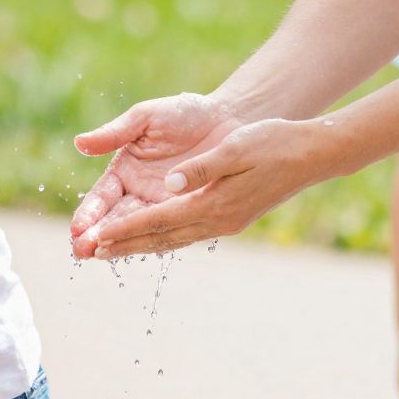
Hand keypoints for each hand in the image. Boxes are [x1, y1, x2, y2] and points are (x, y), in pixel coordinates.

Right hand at [70, 92, 247, 258]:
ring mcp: (163, 206)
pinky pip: (170, 230)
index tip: (77, 227)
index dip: (90, 212)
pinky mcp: (187, 212)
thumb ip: (114, 133)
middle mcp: (139, 193)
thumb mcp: (146, 118)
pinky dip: (154, 240)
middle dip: (97, 236)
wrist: (227, 119)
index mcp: (125, 171)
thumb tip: (79, 143)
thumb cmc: (184, 113)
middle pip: (115, 219)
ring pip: (139, 229)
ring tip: (102, 256)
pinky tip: (139, 250)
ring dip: (121, 243)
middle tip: (82, 251)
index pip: (102, 196)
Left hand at [73, 108, 326, 258]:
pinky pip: (186, 232)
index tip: (96, 237)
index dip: (125, 229)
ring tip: (108, 251)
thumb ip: (201, 168)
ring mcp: (225, 223)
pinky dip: (162, 236)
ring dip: (139, 244)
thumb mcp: (235, 149)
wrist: (310, 154)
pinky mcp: (230, 217)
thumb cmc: (272, 144)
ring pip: (172, 238)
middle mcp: (217, 221)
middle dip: (123, 245)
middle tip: (88, 254)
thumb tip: (171, 184)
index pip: (158, 220)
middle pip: (161, 237)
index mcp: (214, 205)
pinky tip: (150, 236)